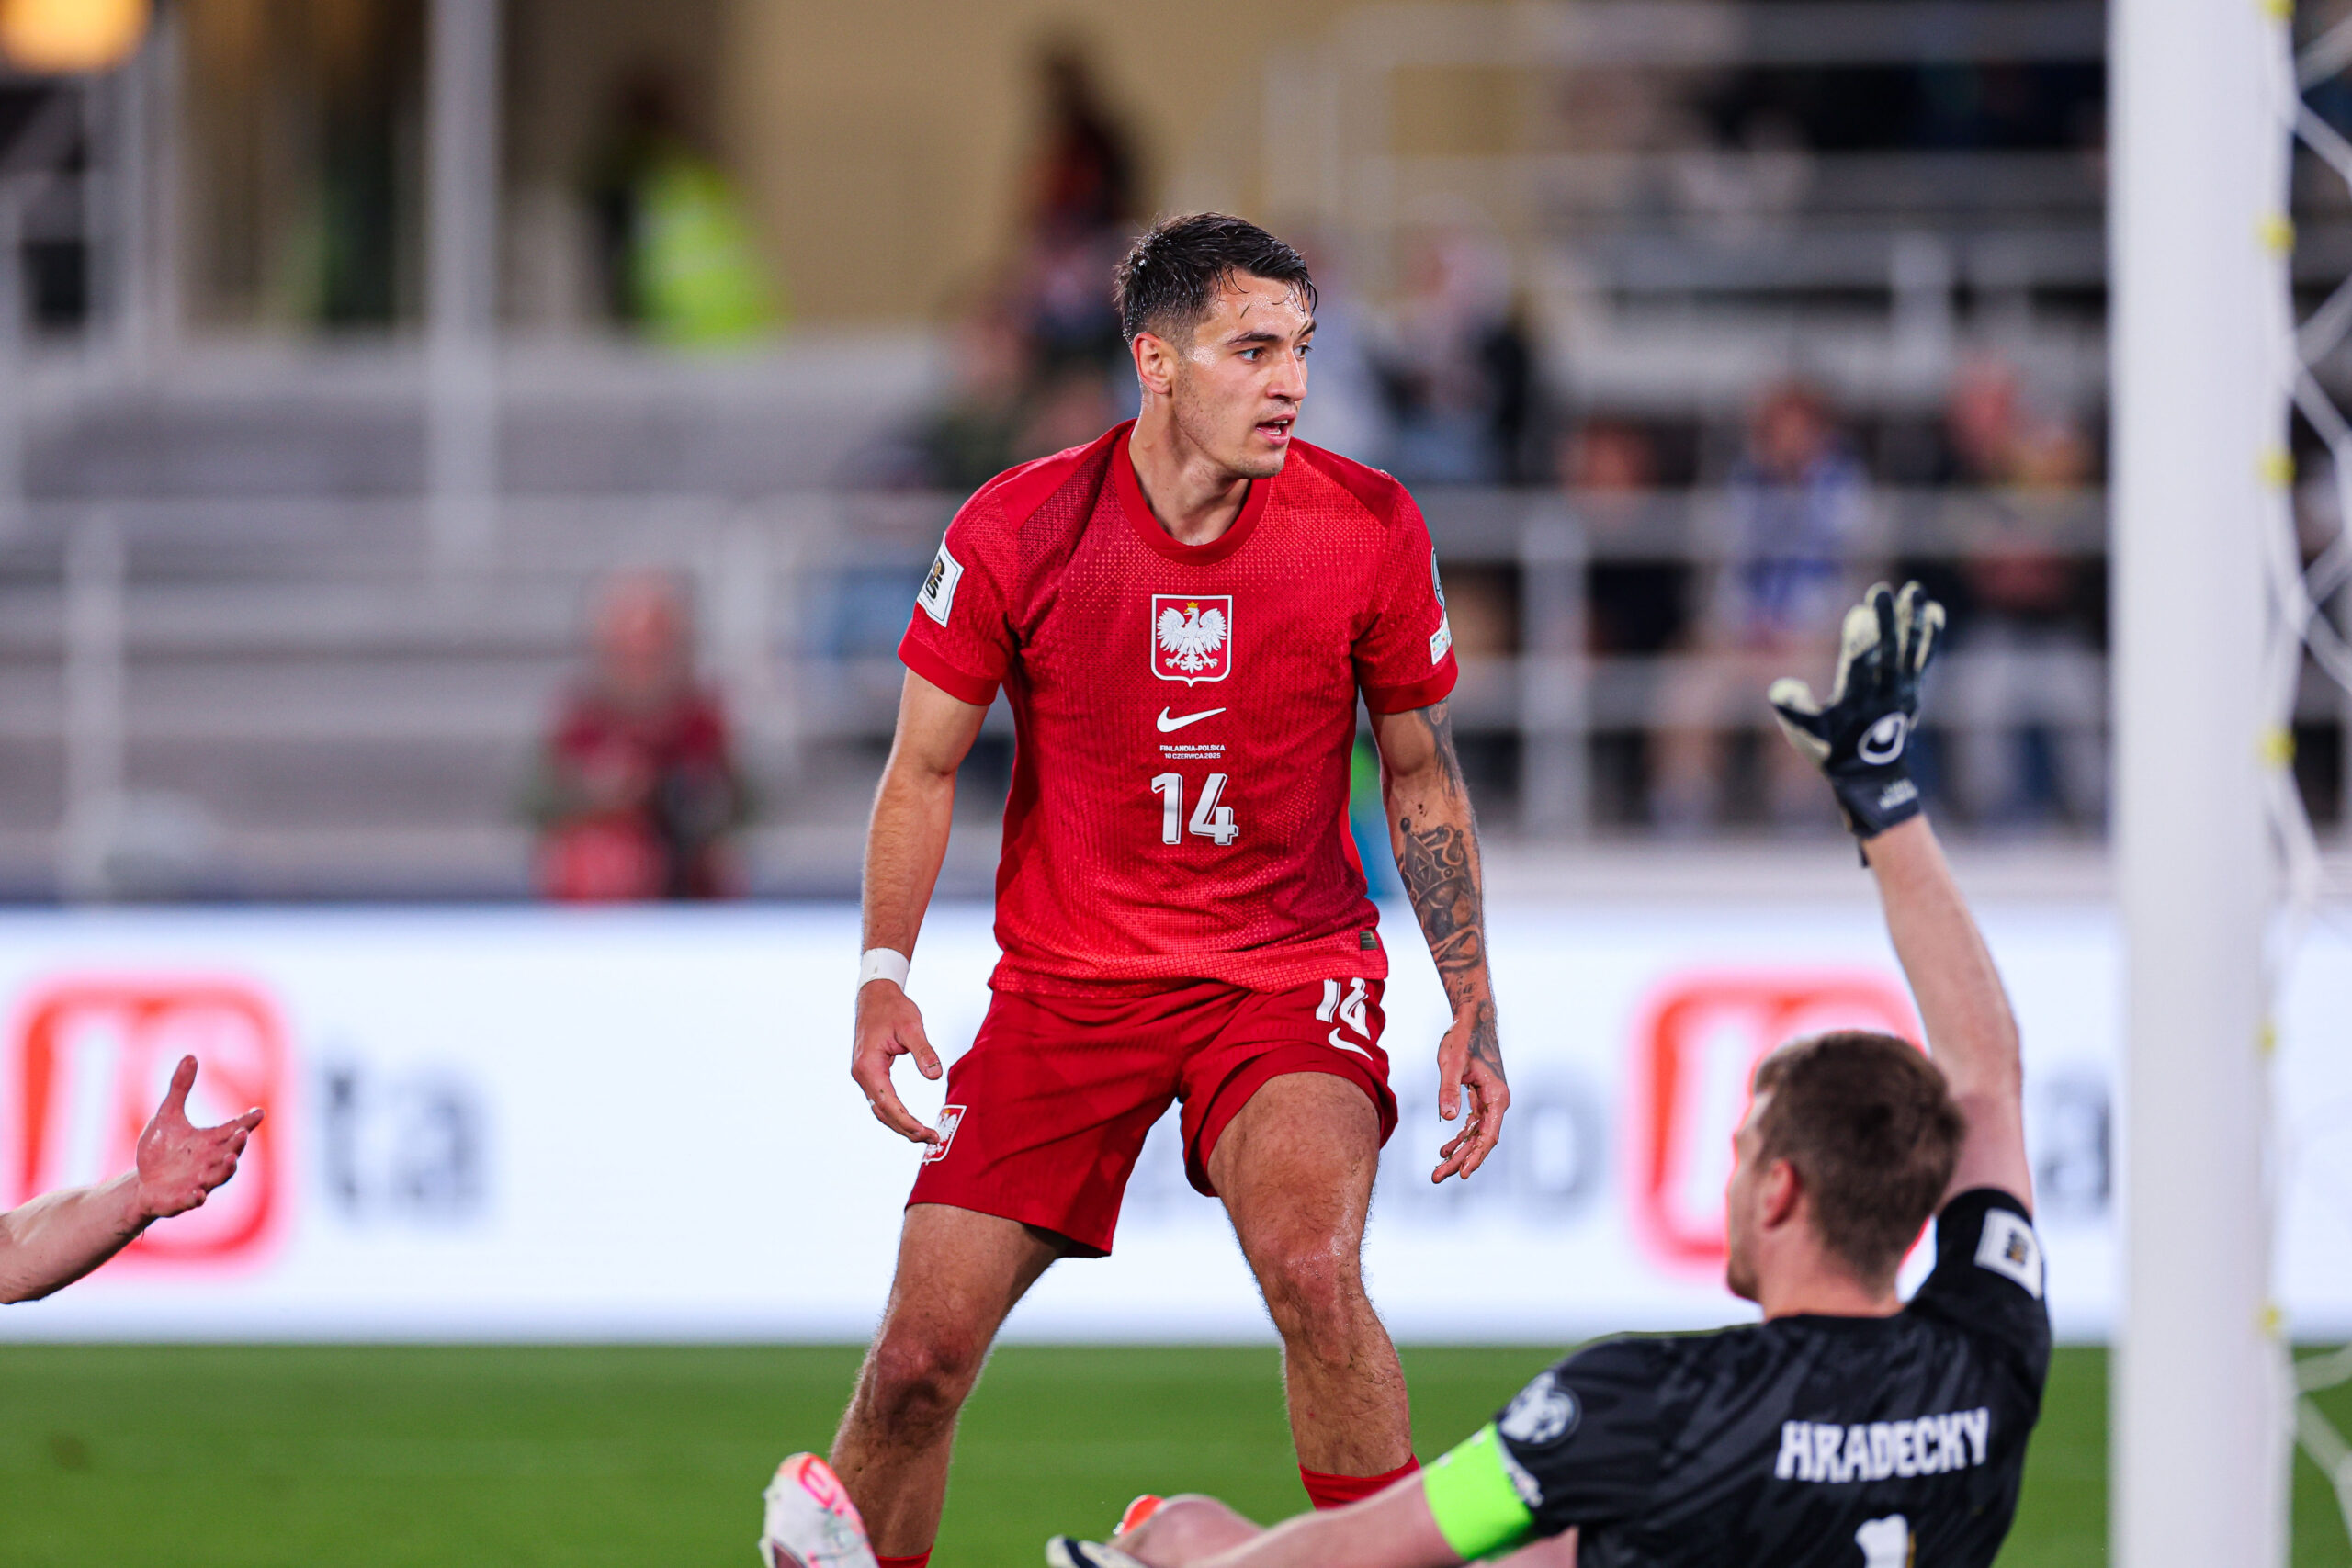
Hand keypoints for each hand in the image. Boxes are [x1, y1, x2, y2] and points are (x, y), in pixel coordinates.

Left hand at [133, 1057, 263, 1221]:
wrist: (143, 1185)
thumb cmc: (161, 1150)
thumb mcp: (168, 1115)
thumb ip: (181, 1088)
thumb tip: (191, 1056)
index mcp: (211, 1142)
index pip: (234, 1130)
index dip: (248, 1121)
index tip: (258, 1112)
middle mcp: (210, 1162)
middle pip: (231, 1153)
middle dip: (238, 1145)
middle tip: (242, 1134)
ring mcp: (198, 1182)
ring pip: (218, 1177)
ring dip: (226, 1170)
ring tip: (230, 1160)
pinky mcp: (180, 1200)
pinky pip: (191, 1200)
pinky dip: (195, 1198)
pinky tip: (198, 1194)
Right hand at [850, 979, 942, 1144]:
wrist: (876, 995)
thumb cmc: (892, 1008)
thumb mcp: (912, 1026)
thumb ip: (924, 1051)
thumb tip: (935, 1076)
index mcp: (869, 1066)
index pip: (887, 1103)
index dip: (906, 1121)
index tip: (925, 1132)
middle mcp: (862, 1074)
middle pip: (883, 1112)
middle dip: (906, 1128)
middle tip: (932, 1138)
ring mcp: (865, 1075)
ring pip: (881, 1109)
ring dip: (901, 1124)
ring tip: (925, 1134)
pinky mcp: (871, 1073)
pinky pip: (882, 1100)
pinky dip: (896, 1113)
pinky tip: (911, 1120)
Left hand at [1432, 998, 1507, 1181]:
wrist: (1471, 1018)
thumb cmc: (1462, 1038)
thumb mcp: (1451, 1064)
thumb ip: (1448, 1090)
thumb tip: (1446, 1119)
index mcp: (1496, 1097)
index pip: (1488, 1136)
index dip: (1475, 1157)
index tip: (1462, 1174)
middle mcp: (1496, 1102)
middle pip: (1480, 1140)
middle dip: (1460, 1160)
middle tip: (1437, 1178)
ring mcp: (1489, 1101)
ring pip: (1475, 1135)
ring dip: (1458, 1152)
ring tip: (1438, 1171)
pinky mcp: (1480, 1097)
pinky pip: (1471, 1125)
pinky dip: (1459, 1137)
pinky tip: (1444, 1149)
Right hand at [1767, 580, 1944, 839]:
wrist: (1872, 777)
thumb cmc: (1831, 751)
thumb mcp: (1805, 735)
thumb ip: (1792, 709)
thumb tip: (1783, 687)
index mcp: (1854, 702)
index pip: (1860, 665)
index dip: (1860, 638)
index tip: (1860, 611)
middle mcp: (1883, 694)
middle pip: (1887, 651)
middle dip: (1885, 620)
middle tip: (1881, 590)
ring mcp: (1902, 691)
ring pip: (1909, 650)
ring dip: (1912, 619)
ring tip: (1914, 590)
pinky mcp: (1913, 688)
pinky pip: (1924, 657)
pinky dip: (1929, 634)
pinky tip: (1933, 611)